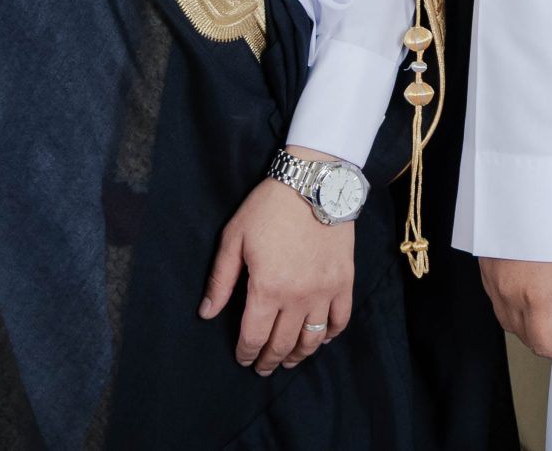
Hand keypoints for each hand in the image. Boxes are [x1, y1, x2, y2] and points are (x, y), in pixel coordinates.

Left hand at [199, 148, 354, 375]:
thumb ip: (221, 279)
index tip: (243, 358)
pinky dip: (330, 335)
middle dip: (269, 360)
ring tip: (289, 361)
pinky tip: (320, 339)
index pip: (254, 337)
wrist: (313, 183)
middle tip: (262, 367)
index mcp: (267, 289)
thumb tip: (207, 313)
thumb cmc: (269, 208)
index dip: (246, 353)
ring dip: (298, 355)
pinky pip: (340, 320)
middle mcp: (297, 297)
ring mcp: (324, 291)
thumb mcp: (234, 238)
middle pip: (282, 344)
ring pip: (312, 339)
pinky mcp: (344, 281)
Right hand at [479, 257, 551, 358]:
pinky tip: (536, 279)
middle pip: (527, 337)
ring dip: (534, 320)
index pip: (546, 345)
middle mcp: (507, 291)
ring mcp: (493, 280)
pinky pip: (500, 300)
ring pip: (511, 321)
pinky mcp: (487, 268)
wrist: (530, 177)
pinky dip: (518, 301)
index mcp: (533, 294)